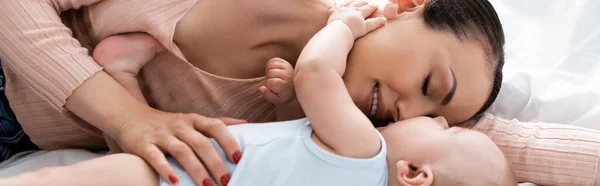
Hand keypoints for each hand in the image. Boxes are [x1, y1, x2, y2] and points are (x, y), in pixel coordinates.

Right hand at [115, 107, 245, 185]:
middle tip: (226, 180)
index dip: (228, 141)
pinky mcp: (144, 145)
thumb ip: (217, 123)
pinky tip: (176, 182)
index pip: (215, 127)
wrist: (130, 117)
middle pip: (201, 143)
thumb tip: (245, 123)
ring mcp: (161, 135)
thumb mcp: (193, 120)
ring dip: (196, 170)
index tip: (238, 158)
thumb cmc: (168, 123)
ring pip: (182, 151)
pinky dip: (166, 170)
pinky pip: (156, 157)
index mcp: (193, 120)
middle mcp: (179, 126)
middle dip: (215, 163)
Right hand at [259, 57, 295, 103]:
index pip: (270, 82)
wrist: (293, 87)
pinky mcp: (285, 62)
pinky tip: (274, 71)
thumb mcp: (276, 99)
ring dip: (269, 71)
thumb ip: (267, 95)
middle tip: (273, 82)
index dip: (268, 85)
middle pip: (270, 73)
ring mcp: (287, 67)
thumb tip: (261, 88)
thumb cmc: (283, 94)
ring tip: (273, 76)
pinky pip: (273, 60)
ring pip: (271, 65)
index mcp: (285, 85)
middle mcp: (288, 75)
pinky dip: (270, 65)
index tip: (273, 88)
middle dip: (268, 78)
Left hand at [328, 0, 385, 38]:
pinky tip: (333, 3)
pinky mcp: (333, 14)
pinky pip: (332, 8)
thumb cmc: (353, 31)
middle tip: (367, 2)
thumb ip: (375, 23)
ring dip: (351, 2)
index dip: (373, 7)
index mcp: (359, 12)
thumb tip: (384, 20)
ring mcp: (341, 11)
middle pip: (358, 4)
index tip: (376, 6)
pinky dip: (333, 5)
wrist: (339, 32)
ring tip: (353, 1)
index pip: (368, 8)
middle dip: (363, 3)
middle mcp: (350, 9)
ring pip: (347, 4)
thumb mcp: (366, 28)